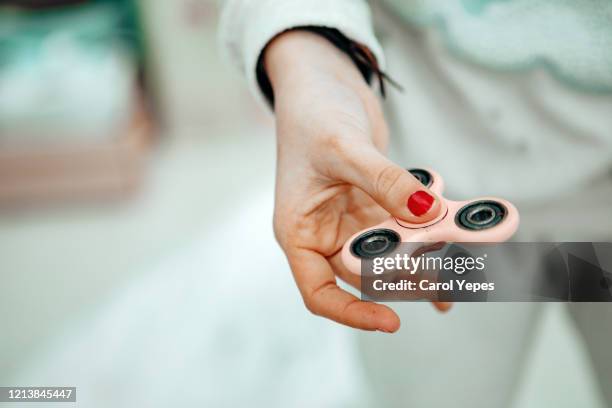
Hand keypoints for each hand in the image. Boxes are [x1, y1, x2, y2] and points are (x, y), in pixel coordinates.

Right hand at [265, 31, 448, 332]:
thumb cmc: (310, 113)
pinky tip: (462, 241)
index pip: (319, 291)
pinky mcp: (377, 203)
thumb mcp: (342, 147)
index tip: (390, 320)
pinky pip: (409, 226)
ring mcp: (353, 219)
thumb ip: (383, 182)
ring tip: (467, 266)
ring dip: (429, 257)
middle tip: (451, 279)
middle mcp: (326, 232)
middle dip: (407, 277)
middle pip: (366, 273)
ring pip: (394, 253)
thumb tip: (426, 212)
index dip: (352, 312)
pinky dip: (435, 231)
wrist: (321, 81)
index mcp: (300, 230)